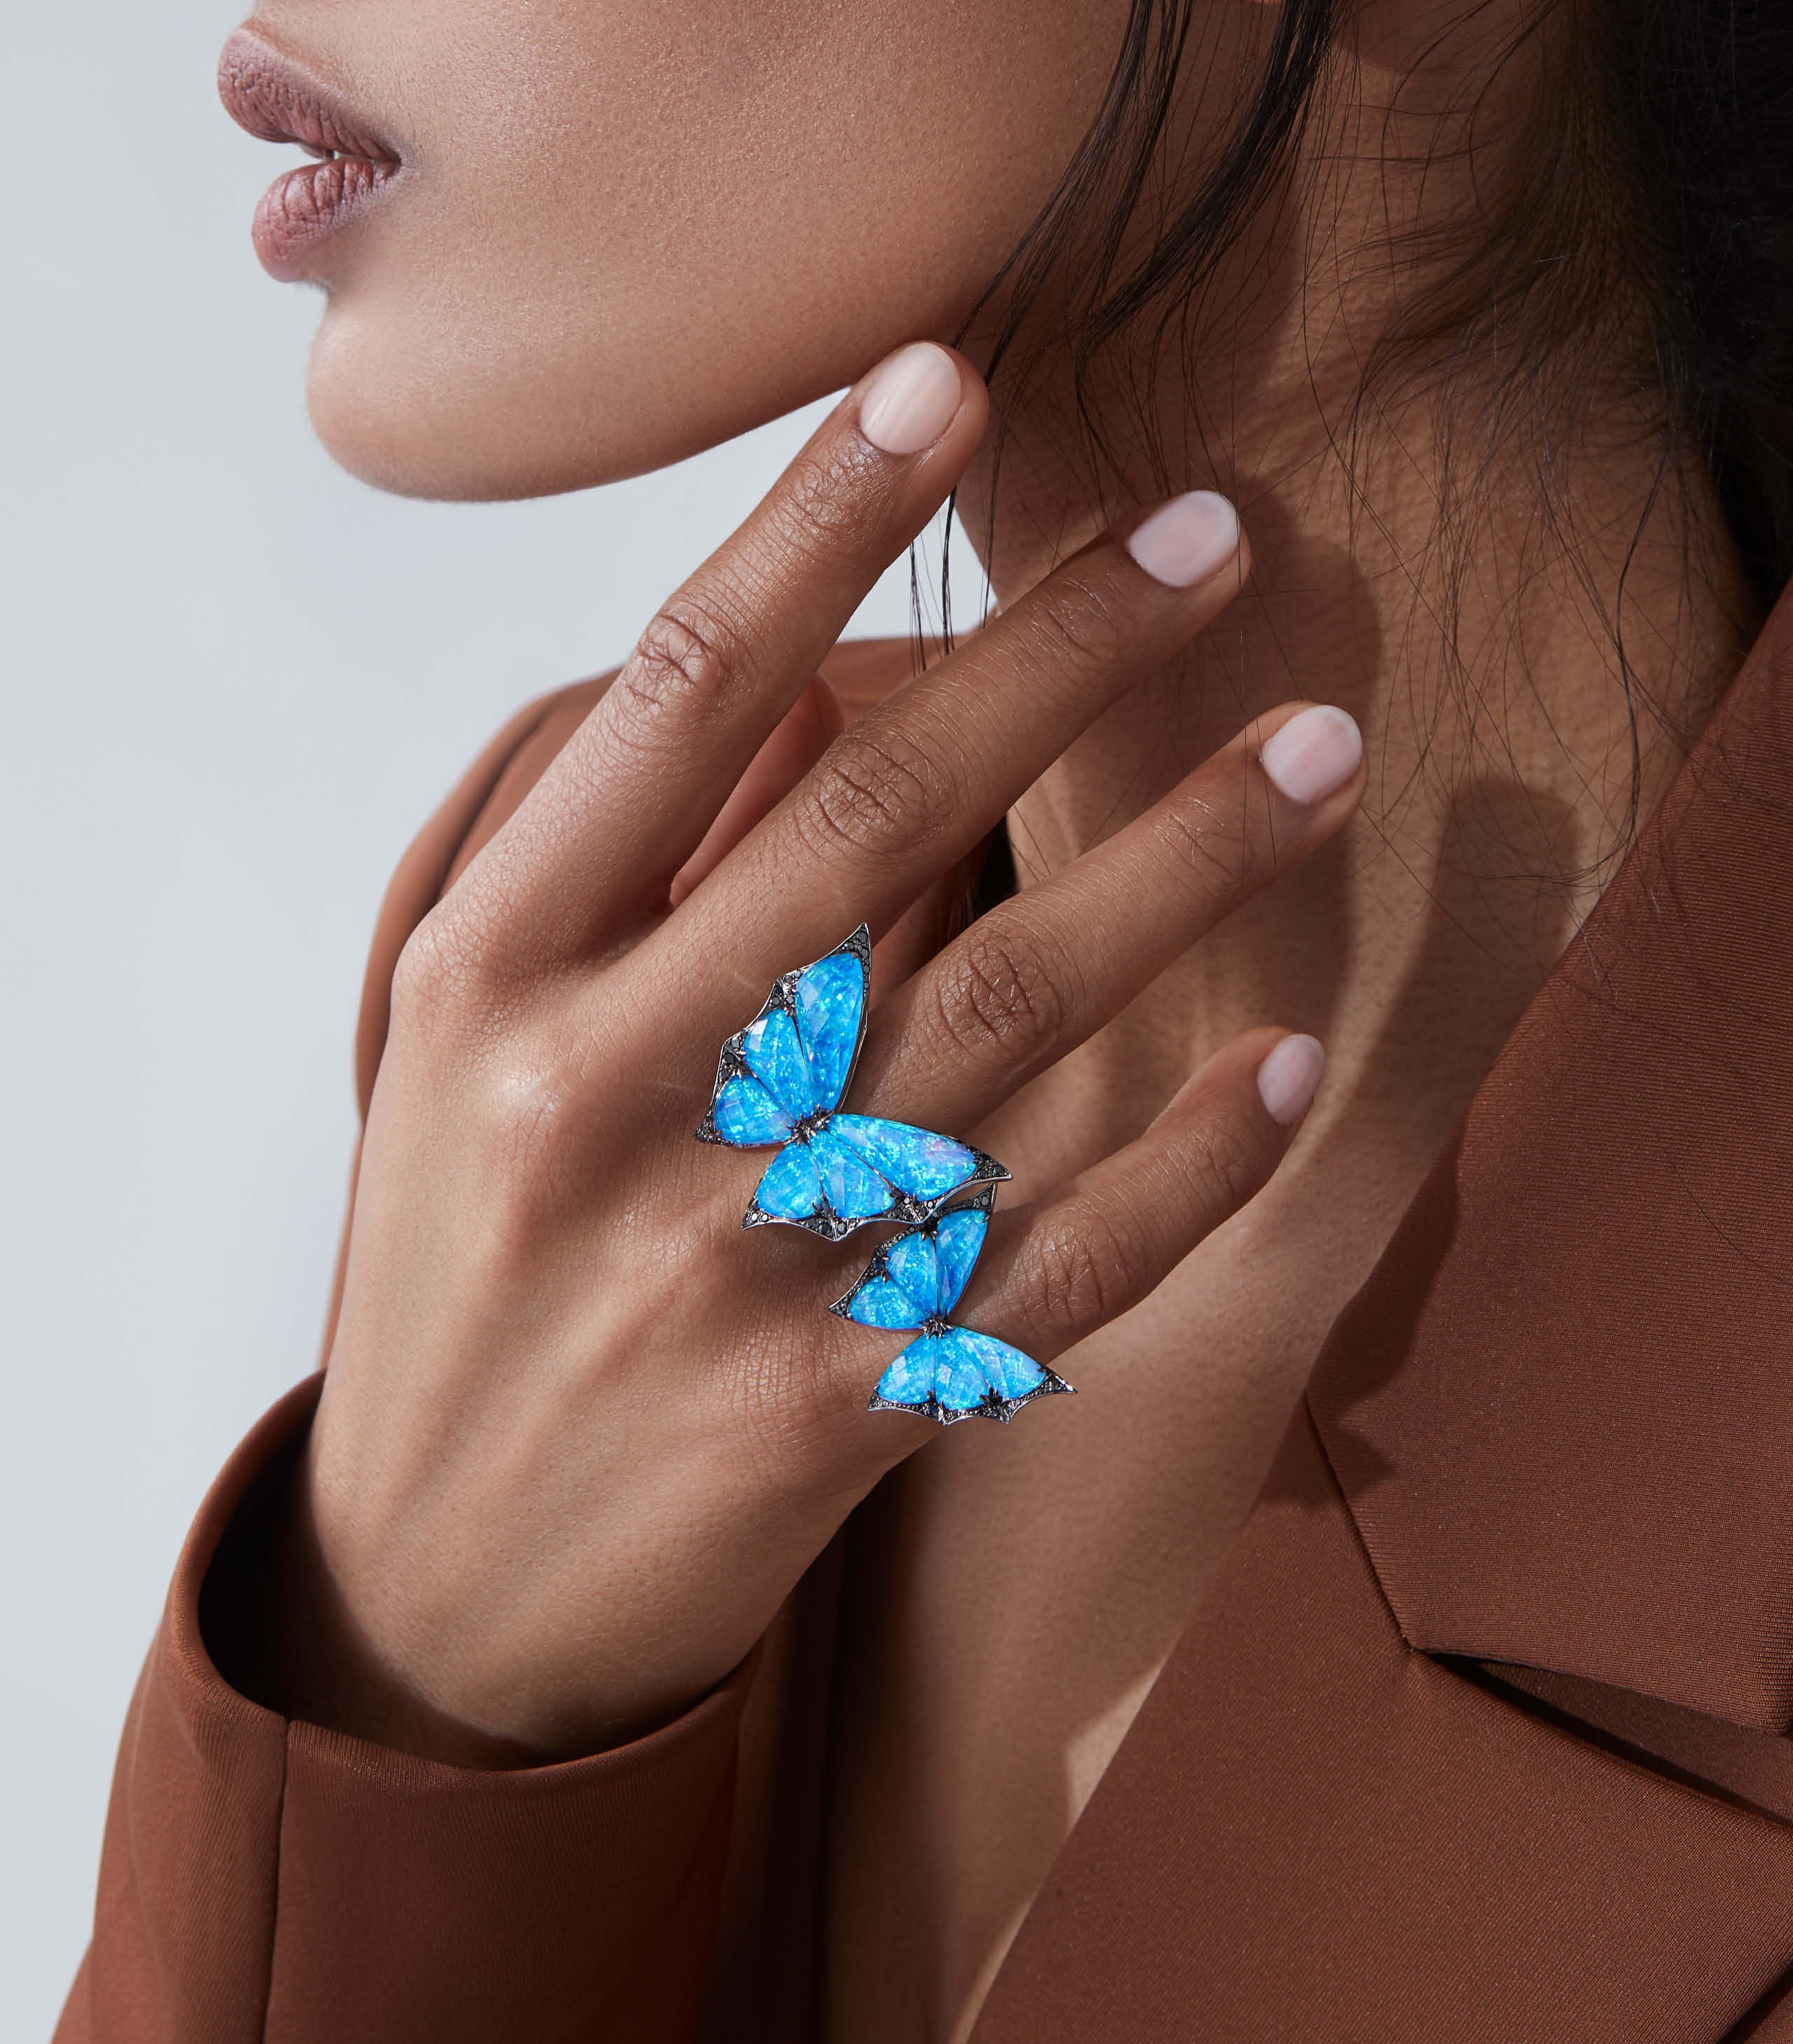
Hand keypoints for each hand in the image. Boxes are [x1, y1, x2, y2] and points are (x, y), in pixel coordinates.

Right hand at [254, 342, 1363, 1763]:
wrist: (437, 1587)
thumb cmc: (458, 1276)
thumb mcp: (454, 1059)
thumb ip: (598, 876)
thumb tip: (801, 688)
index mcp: (494, 982)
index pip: (675, 700)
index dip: (817, 522)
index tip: (941, 378)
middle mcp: (604, 1099)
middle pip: (872, 818)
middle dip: (1064, 656)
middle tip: (1216, 535)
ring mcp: (722, 1261)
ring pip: (1001, 1022)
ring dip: (1182, 866)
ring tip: (1321, 743)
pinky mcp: (829, 1408)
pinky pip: (1049, 1266)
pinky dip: (1180, 1163)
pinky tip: (1287, 1062)